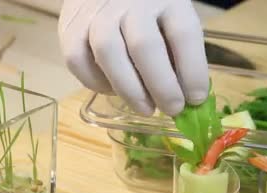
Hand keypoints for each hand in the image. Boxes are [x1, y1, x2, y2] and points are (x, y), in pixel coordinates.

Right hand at [58, 0, 208, 115]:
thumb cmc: (151, 12)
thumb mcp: (174, 22)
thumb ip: (181, 55)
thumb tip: (188, 98)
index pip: (183, 34)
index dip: (192, 71)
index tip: (196, 99)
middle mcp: (132, 2)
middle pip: (145, 46)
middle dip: (162, 86)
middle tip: (173, 109)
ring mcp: (98, 12)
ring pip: (108, 53)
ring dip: (130, 90)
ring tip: (146, 108)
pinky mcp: (70, 25)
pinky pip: (78, 59)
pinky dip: (96, 82)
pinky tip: (114, 90)